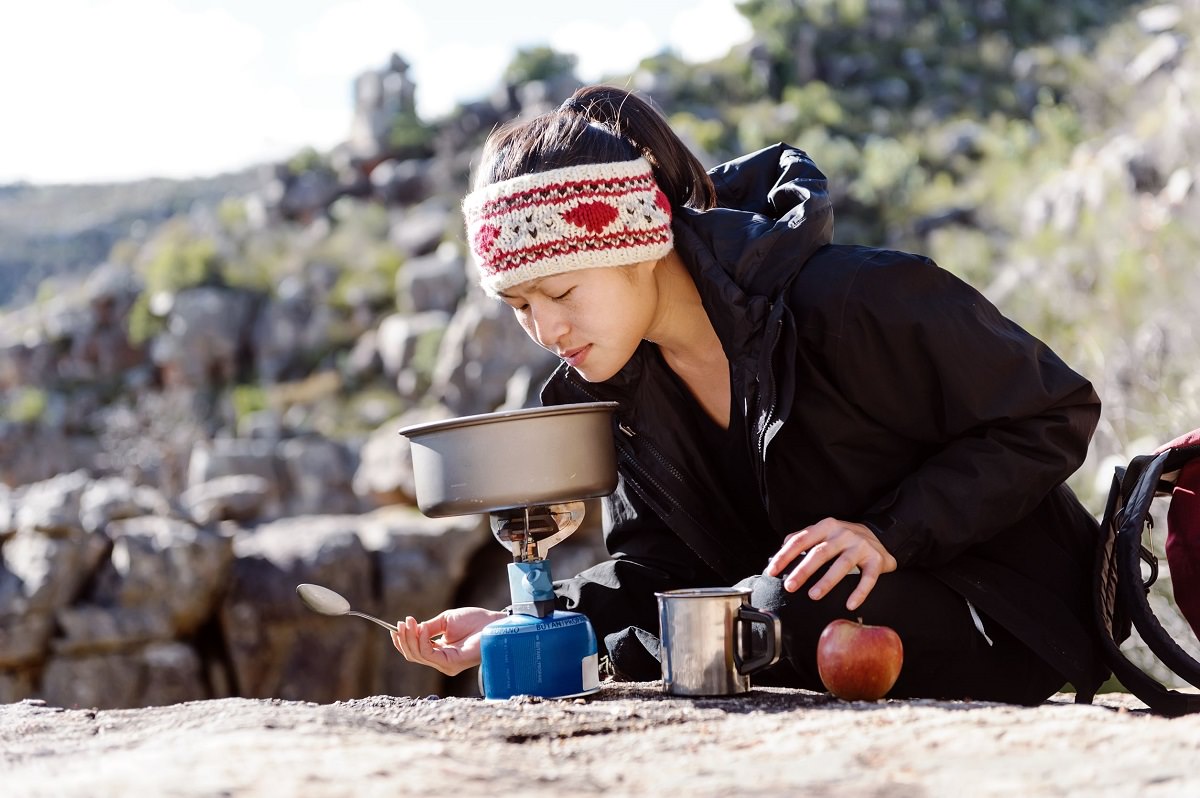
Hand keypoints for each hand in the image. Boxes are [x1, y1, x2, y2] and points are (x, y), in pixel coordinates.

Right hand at [390, 607, 506, 675]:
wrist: (492, 623)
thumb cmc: (474, 620)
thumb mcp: (445, 621)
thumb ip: (428, 627)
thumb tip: (412, 629)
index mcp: (440, 651)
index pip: (416, 651)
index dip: (403, 641)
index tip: (395, 627)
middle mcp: (442, 661)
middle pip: (413, 655)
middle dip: (404, 639)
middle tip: (401, 623)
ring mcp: (446, 664)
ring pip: (418, 655)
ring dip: (410, 638)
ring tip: (408, 623)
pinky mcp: (451, 663)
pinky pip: (429, 654)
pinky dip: (421, 641)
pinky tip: (421, 629)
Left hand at [764, 517, 897, 610]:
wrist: (882, 535)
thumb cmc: (846, 538)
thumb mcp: (825, 531)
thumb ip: (805, 537)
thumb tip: (782, 547)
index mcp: (826, 527)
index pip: (801, 540)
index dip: (785, 556)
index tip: (772, 571)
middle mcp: (843, 534)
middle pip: (820, 552)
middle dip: (802, 570)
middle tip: (790, 586)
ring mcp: (860, 546)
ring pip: (842, 564)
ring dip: (827, 581)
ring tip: (814, 595)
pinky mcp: (876, 560)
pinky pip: (868, 578)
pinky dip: (859, 592)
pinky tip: (850, 604)